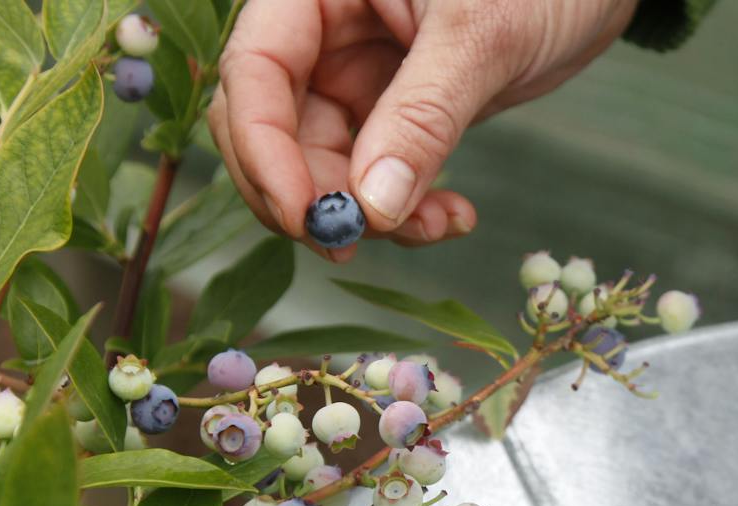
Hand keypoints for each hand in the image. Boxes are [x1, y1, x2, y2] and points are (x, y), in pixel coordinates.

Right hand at [208, 0, 637, 257]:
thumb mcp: (482, 36)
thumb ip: (421, 117)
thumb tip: (371, 206)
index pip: (256, 70)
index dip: (264, 149)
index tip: (305, 216)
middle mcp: (325, 27)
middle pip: (274, 127)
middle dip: (310, 194)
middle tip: (355, 246)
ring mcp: (357, 70)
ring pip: (323, 163)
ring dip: (368, 214)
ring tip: (439, 225)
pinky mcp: (396, 108)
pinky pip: (374, 173)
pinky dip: (405, 209)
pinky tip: (453, 216)